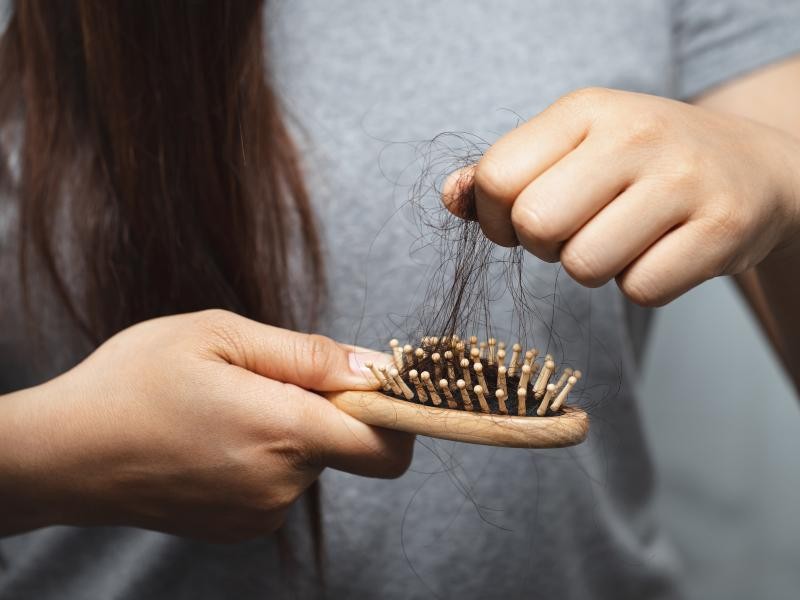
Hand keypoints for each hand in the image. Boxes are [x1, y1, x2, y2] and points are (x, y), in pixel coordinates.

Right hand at [0, 310, 411, 540]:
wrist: (63, 454)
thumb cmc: (135, 381)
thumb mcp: (220, 335)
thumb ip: (308, 355)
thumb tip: (375, 367)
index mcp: (284, 431)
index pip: (387, 444)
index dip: (396, 412)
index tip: (374, 384)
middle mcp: (281, 484)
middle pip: (347, 445)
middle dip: (324, 408)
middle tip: (261, 379)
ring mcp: (260, 514)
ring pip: (310, 461)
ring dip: (288, 430)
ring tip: (226, 407)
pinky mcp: (241, 528)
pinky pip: (281, 483)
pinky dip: (265, 456)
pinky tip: (215, 438)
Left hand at [444, 88, 799, 305]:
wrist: (751, 167)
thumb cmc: (640, 163)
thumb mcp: (572, 147)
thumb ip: (504, 173)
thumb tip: (450, 197)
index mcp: (584, 110)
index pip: (497, 178)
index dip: (496, 218)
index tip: (521, 221)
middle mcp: (634, 135)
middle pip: (536, 225)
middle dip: (544, 245)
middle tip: (576, 231)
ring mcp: (683, 179)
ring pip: (585, 266)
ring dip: (593, 268)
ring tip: (622, 238)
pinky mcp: (721, 228)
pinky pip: (640, 290)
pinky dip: (642, 284)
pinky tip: (661, 251)